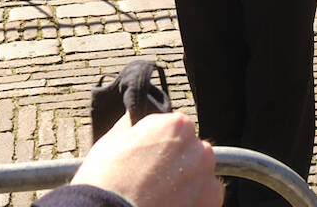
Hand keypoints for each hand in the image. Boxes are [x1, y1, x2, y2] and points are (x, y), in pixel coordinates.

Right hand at [71, 113, 219, 206]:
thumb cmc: (106, 183)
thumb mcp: (110, 143)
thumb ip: (131, 126)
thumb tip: (133, 118)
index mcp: (176, 125)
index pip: (177, 129)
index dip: (160, 146)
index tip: (149, 161)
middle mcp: (197, 148)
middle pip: (191, 152)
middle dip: (176, 164)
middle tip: (153, 181)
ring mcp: (206, 177)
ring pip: (199, 175)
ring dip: (185, 183)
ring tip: (160, 197)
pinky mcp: (210, 201)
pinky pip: (205, 198)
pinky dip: (192, 202)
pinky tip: (169, 205)